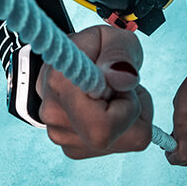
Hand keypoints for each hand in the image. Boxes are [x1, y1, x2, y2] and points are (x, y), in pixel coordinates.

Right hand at [37, 25, 153, 158]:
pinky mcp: (73, 149)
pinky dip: (118, 127)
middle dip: (131, 110)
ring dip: (125, 118)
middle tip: (118, 87)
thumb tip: (123, 81)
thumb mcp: (112, 36)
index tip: (118, 82)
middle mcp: (55, 118)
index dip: (127, 102)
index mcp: (61, 86)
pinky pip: (115, 145)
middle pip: (122, 136)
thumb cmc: (93, 49)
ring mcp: (62, 137)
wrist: (67, 63)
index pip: (106, 124)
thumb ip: (119, 54)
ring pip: (121, 142)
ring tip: (108, 95)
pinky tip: (104, 108)